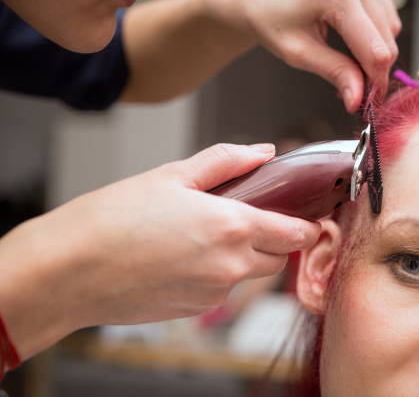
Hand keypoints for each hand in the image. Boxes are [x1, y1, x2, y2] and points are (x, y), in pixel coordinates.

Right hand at [0, 143, 319, 358]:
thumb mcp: (172, 175)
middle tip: (246, 218)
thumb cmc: (112, 218)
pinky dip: (215, 274)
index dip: (306, 225)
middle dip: (273, 239)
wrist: (68, 270)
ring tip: (203, 235)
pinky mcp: (195, 310)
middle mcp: (230, 265)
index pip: (296, 233)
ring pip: (250, 275)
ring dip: (243, 256)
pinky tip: (182, 257)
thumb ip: (227, 161)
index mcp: (231, 226)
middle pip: (278, 257)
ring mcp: (214, 293)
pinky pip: (222, 290)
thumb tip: (262, 153)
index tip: (304, 217)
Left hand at [224, 0, 400, 111]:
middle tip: (355, 88)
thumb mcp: (298, 51)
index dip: (376, 82)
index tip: (368, 101)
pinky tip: (353, 41)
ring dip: (376, 51)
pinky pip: (386, 14)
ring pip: (391, 27)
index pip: (375, 50)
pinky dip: (375, 34)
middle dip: (376, 70)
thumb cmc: (271, 18)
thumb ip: (333, 72)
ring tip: (348, 63)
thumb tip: (357, 99)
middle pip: (388, 40)